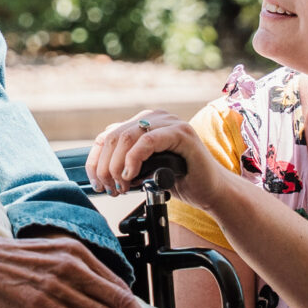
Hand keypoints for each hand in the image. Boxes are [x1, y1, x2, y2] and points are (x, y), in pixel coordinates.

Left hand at [88, 110, 225, 202]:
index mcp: (143, 123)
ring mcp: (169, 122)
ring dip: (117, 166)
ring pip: (126, 137)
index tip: (97, 184)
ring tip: (122, 186)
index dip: (96, 161)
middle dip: (105, 167)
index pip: (107, 137)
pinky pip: (148, 140)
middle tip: (110, 189)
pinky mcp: (181, 133)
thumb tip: (100, 173)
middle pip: (113, 137)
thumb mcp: (144, 171)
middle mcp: (154, 118)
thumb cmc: (180, 180)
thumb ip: (126, 163)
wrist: (211, 190)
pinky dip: (134, 159)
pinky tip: (132, 176)